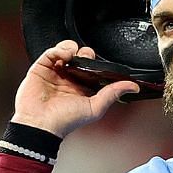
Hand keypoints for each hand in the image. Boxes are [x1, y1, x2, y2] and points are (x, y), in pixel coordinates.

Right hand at [10, 41, 140, 138]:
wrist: (40, 123)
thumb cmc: (64, 121)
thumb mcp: (95, 108)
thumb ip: (112, 94)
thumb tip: (133, 86)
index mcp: (81, 88)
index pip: (93, 69)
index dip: (97, 64)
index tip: (99, 65)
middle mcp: (68, 80)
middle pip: (81, 57)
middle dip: (86, 54)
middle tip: (86, 59)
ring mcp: (54, 73)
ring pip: (67, 51)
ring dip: (73, 48)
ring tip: (74, 55)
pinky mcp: (41, 68)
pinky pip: (52, 52)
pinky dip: (60, 49)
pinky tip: (65, 54)